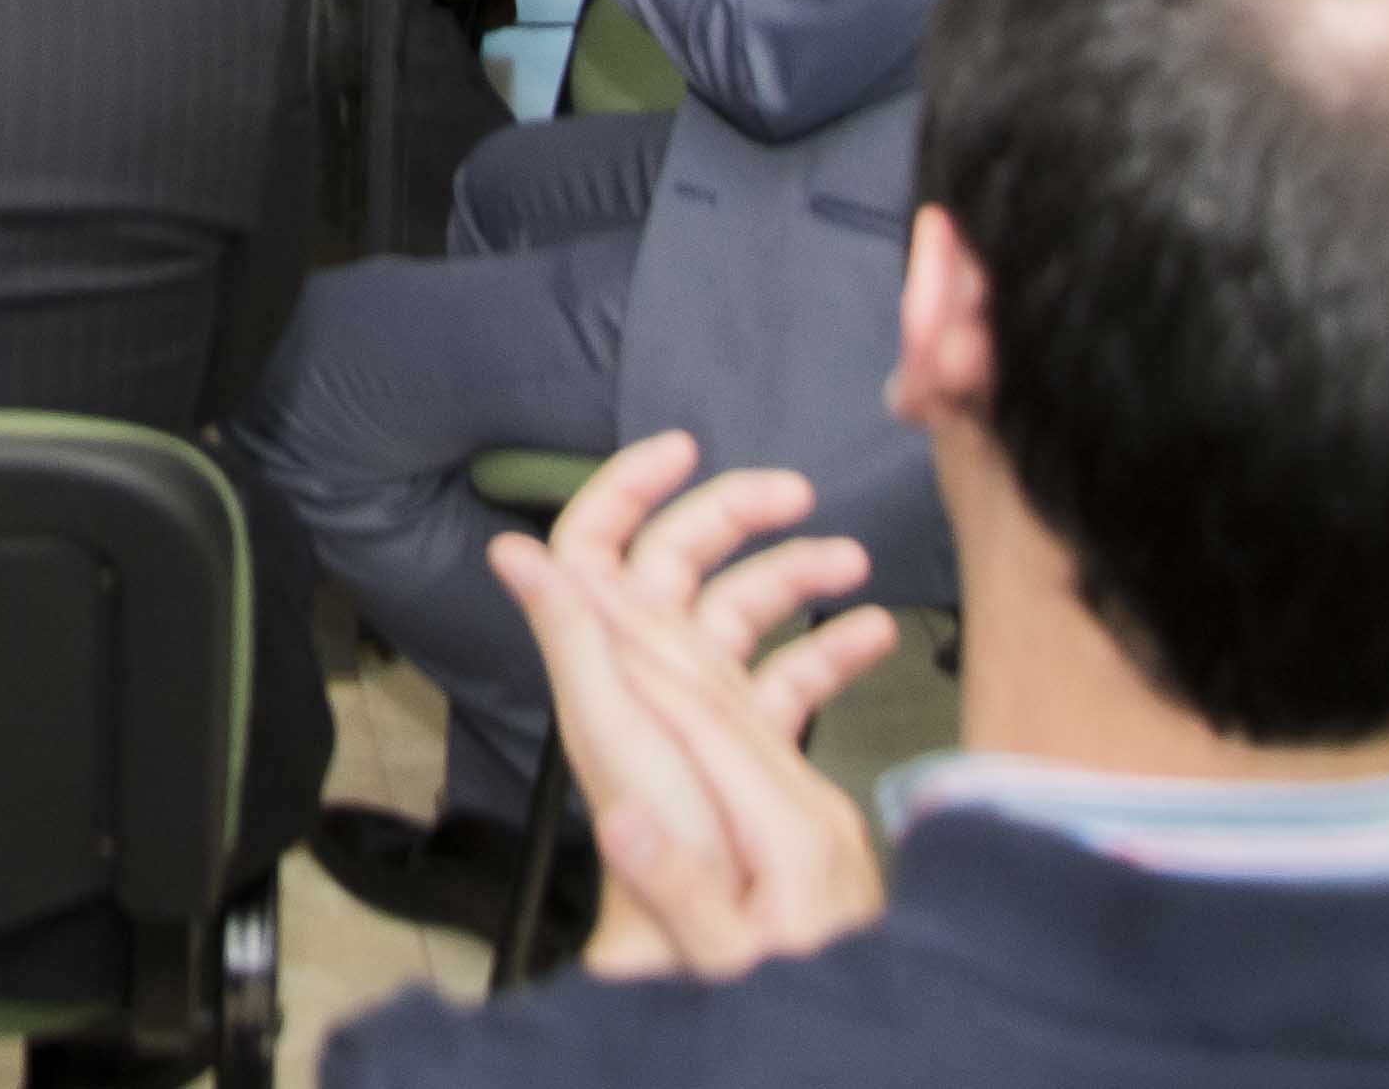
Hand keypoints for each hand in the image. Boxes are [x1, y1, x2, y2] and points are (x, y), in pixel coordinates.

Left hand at [497, 430, 895, 983]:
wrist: (696, 941)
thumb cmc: (658, 837)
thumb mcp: (613, 727)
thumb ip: (572, 634)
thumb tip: (515, 551)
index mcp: (605, 655)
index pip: (597, 543)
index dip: (626, 487)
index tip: (681, 449)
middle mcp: (647, 669)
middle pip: (680, 561)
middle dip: (735, 514)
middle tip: (796, 493)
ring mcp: (697, 703)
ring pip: (742, 609)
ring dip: (794, 575)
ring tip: (851, 563)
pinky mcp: (745, 742)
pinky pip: (788, 677)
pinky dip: (830, 650)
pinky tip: (873, 634)